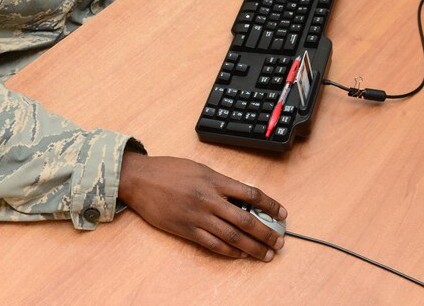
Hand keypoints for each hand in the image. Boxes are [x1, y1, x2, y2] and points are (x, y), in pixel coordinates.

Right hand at [117, 153, 286, 259]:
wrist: (140, 179)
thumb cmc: (169, 170)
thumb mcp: (200, 168)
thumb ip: (220, 182)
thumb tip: (242, 195)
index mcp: (214, 180)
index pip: (251, 193)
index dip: (270, 205)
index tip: (282, 214)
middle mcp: (209, 199)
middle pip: (245, 219)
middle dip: (266, 233)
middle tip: (280, 242)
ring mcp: (197, 216)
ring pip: (232, 236)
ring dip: (252, 247)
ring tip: (266, 254)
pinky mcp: (186, 229)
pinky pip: (213, 244)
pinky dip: (230, 251)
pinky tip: (240, 255)